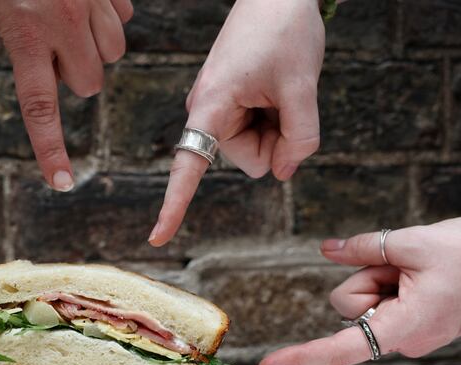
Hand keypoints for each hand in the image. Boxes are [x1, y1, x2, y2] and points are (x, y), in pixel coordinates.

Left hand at [0, 0, 132, 190]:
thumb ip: (22, 45)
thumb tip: (52, 75)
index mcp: (25, 33)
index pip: (40, 107)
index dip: (50, 149)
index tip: (61, 183)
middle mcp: (63, 20)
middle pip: (89, 83)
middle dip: (75, 74)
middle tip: (51, 43)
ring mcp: (91, 2)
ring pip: (114, 53)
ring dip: (95, 46)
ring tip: (68, 19)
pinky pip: (126, 18)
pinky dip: (110, 16)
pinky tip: (85, 1)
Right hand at [149, 0, 323, 245]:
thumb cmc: (284, 29)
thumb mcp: (303, 86)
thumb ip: (300, 137)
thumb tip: (285, 172)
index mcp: (211, 105)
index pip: (187, 167)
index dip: (174, 205)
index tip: (157, 238)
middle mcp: (207, 111)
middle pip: (247, 160)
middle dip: (276, 142)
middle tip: (289, 100)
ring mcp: (219, 107)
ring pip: (255, 148)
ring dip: (278, 128)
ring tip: (283, 89)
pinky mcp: (231, 103)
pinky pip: (256, 130)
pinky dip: (276, 118)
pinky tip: (279, 89)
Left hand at [259, 217, 460, 364]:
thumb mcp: (412, 243)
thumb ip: (362, 247)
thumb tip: (326, 249)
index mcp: (405, 327)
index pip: (341, 347)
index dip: (302, 355)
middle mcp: (404, 338)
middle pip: (348, 306)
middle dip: (365, 278)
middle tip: (404, 266)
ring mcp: (408, 332)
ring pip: (362, 299)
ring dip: (380, 277)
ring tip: (418, 270)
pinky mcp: (411, 321)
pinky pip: (380, 298)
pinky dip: (390, 281)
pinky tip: (419, 275)